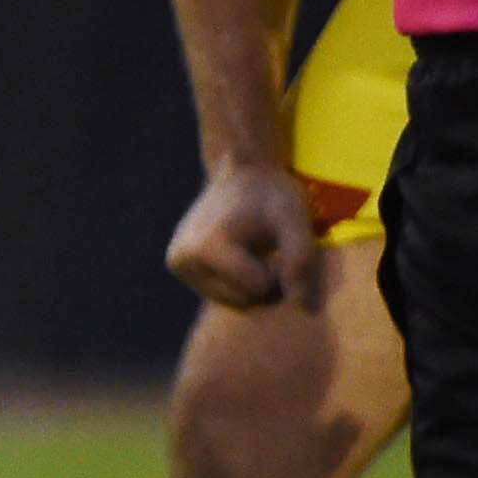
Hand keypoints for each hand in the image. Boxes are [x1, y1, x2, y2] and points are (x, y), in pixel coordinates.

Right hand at [166, 157, 327, 312]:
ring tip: (253, 250)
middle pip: (242, 300)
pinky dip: (236, 280)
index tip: (277, 244)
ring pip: (232, 300)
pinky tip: (238, 254)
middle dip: (265, 281)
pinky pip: (219, 292)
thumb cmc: (271, 195)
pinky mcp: (178, 265)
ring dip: (251, 282)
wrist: (240, 171)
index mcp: (207, 248)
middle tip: (268, 248)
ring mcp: (177, 264)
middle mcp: (183, 260)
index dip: (279, 270)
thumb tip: (300, 305)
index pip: (258, 289)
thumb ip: (300, 263)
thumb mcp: (295, 223)